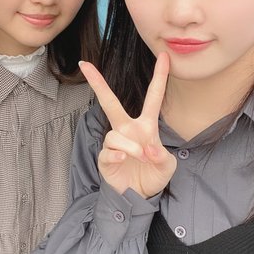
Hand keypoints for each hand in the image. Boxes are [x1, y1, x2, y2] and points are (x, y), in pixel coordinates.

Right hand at [79, 53, 176, 197]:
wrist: (138, 197)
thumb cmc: (153, 175)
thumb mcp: (167, 166)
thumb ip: (162, 156)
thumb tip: (149, 149)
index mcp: (146, 126)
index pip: (153, 98)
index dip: (160, 77)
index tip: (165, 57)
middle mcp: (127, 129)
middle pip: (110, 103)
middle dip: (98, 83)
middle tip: (85, 65)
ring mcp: (115, 143)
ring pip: (115, 134)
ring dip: (130, 146)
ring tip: (139, 158)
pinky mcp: (105, 158)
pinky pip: (108, 150)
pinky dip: (118, 154)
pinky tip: (124, 160)